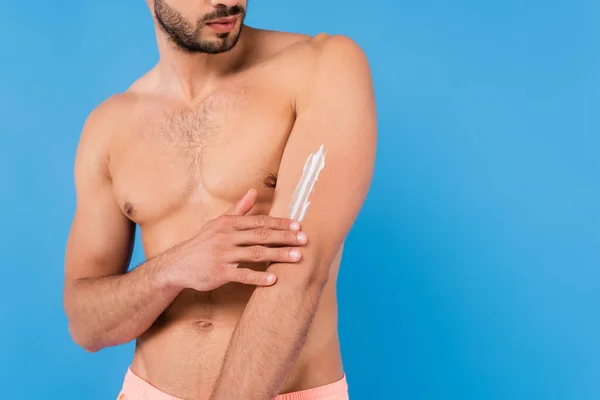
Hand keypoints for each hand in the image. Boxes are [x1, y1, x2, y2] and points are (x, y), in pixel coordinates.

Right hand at [166, 188, 306, 290]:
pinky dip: (259, 277)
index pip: (260, 221)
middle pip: (261, 235)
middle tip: (304, 240)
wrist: (178, 265)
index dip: (280, 223)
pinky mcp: (220, 273)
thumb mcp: (218, 223)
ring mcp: (223, 255)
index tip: (298, 226)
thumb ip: (239, 209)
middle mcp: (226, 236)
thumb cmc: (202, 243)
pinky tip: (274, 279)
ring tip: (297, 257)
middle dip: (285, 237)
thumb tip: (254, 191)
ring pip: (256, 254)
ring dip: (278, 255)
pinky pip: (242, 275)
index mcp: (229, 223)